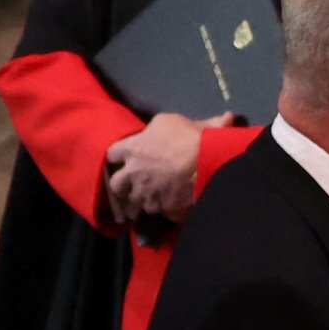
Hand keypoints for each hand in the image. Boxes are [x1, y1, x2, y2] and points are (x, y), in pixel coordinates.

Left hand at [104, 110, 215, 224]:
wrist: (206, 162)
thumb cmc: (186, 136)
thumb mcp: (173, 121)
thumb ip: (170, 124)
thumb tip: (216, 116)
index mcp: (132, 149)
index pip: (111, 155)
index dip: (117, 157)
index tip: (123, 158)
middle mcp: (134, 173)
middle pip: (116, 185)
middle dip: (121, 186)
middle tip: (130, 186)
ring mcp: (149, 193)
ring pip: (136, 203)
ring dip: (143, 201)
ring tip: (152, 200)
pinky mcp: (165, 207)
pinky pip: (162, 213)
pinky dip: (166, 211)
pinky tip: (172, 208)